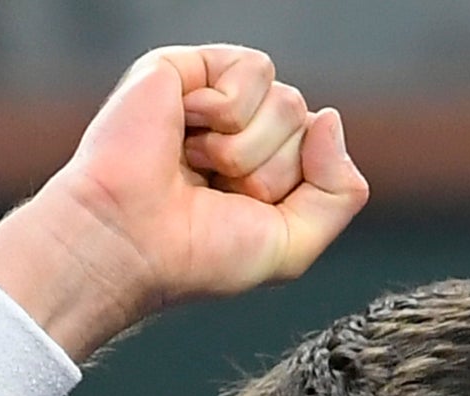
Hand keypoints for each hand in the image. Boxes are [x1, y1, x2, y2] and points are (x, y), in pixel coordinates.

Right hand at [0, 48, 368, 363]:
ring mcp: (215, 97)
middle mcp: (242, 129)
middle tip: (212, 189)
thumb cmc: (195, 253)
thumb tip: (330, 117)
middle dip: (267, 169)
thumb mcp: (292, 245)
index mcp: (265, 167)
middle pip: (304, 122)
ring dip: (244, 146)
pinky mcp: (188, 67)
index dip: (291, 187)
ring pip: (286, 99)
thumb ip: (340, 193)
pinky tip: (184, 129)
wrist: (130, 240)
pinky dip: (225, 109)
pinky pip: (254, 68)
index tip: (239, 213)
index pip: (321, 150)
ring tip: (194, 163)